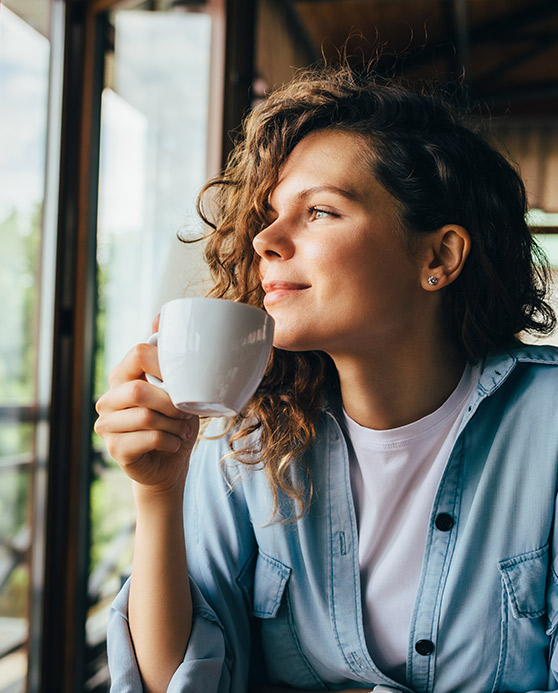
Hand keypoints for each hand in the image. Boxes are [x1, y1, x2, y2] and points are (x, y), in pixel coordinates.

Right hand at [94, 332, 198, 494]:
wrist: (168, 463)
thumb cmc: (173, 422)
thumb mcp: (177, 387)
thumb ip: (166, 357)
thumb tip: (158, 316)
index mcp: (122, 376)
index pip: (138, 353)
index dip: (165, 364)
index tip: (183, 381)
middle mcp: (108, 398)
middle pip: (138, 389)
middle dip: (171, 403)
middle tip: (186, 413)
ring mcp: (107, 425)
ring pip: (146, 416)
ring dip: (175, 425)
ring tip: (183, 430)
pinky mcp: (114, 449)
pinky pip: (150, 438)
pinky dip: (171, 441)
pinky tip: (174, 443)